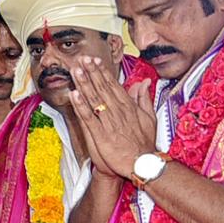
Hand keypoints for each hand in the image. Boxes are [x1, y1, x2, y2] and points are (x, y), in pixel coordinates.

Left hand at [71, 56, 157, 177]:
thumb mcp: (149, 118)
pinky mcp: (101, 135)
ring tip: (76, 70)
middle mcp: (118, 111)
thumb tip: (143, 82)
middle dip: (91, 73)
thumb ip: (144, 99)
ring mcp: (108, 123)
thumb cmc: (145, 143)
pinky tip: (74, 94)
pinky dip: (81, 106)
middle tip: (81, 59)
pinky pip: (89, 118)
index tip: (93, 60)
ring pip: (94, 99)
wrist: (142, 164)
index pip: (113, 85)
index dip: (101, 72)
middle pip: (102, 88)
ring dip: (84, 84)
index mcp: (128, 106)